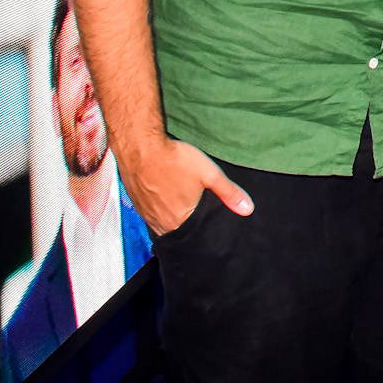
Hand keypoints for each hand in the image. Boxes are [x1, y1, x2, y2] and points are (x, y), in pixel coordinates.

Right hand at [119, 137, 253, 234]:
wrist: (140, 147)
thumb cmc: (174, 160)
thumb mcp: (209, 174)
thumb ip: (228, 193)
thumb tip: (247, 209)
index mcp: (178, 221)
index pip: (194, 235)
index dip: (203, 229)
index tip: (208, 222)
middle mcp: (159, 223)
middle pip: (177, 230)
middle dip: (188, 224)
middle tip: (195, 211)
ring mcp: (145, 214)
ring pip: (162, 223)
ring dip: (172, 217)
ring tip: (181, 204)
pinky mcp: (136, 203)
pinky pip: (150, 214)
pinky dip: (159, 209)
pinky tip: (164, 197)